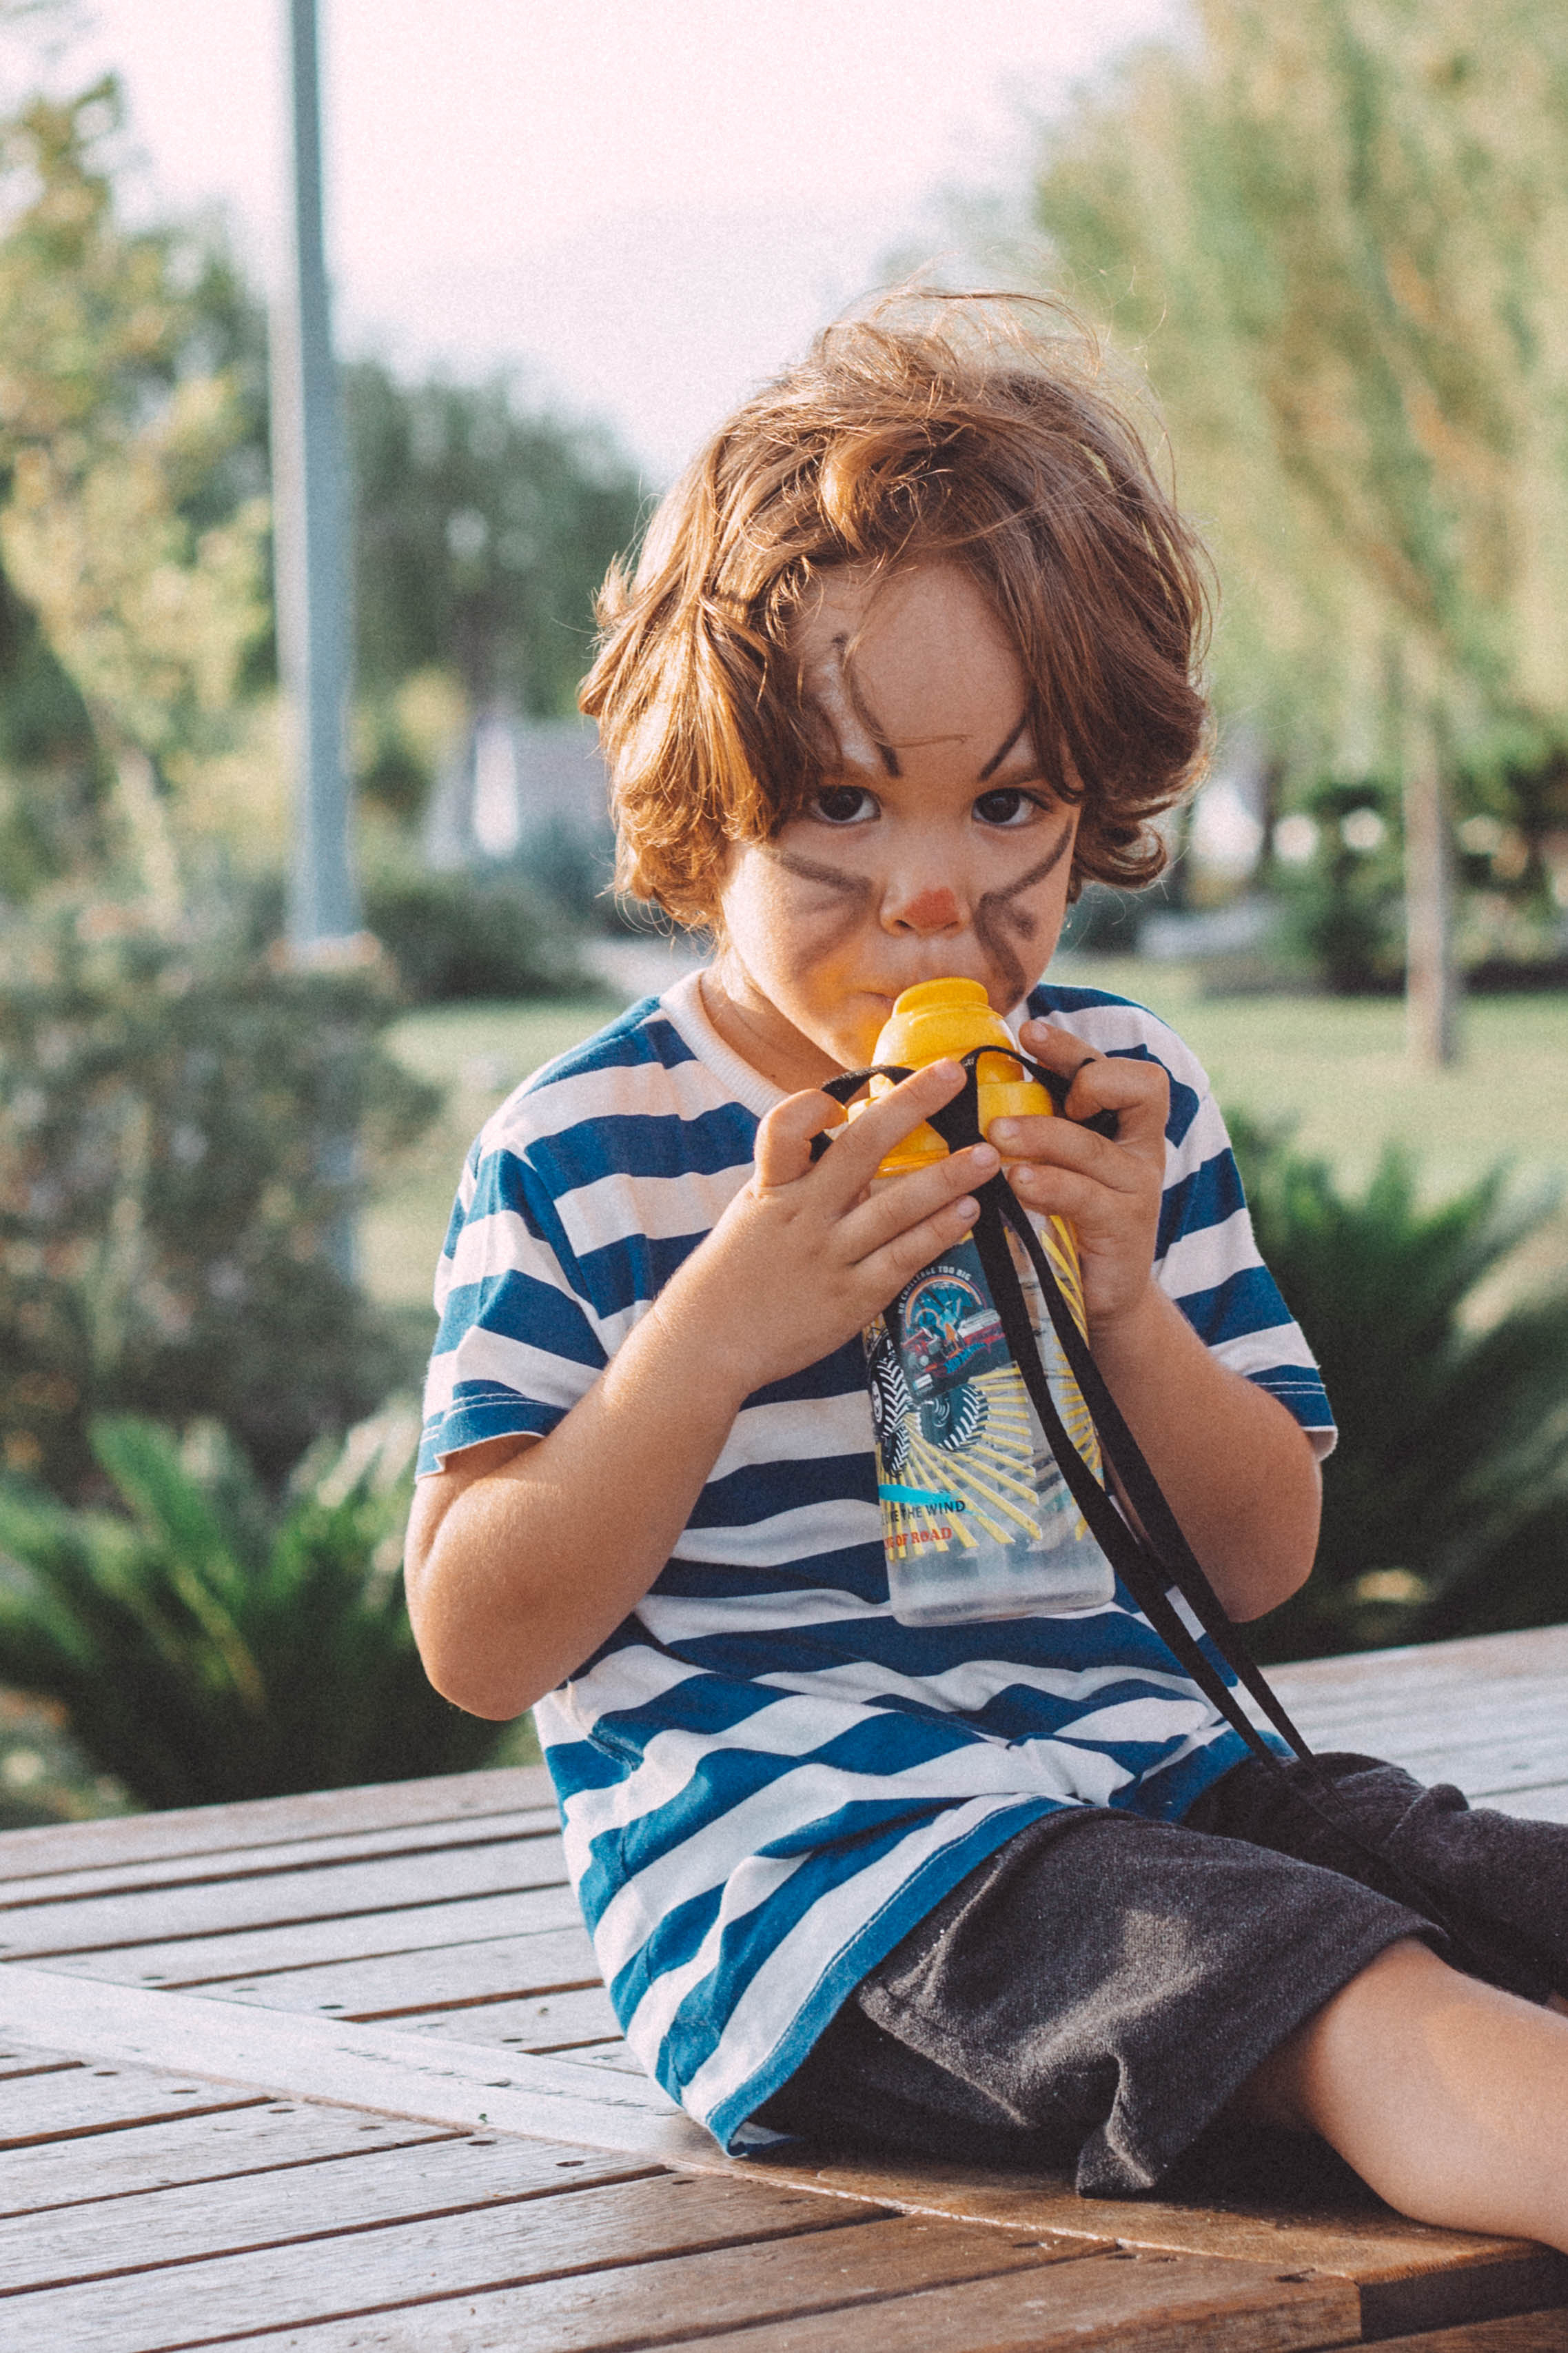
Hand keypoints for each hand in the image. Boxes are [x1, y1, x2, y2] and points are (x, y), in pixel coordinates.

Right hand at [653, 1059, 999, 1401]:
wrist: (709, 1343)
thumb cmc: (736, 1271)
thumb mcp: (754, 1211)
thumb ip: (800, 1178)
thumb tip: (855, 1141)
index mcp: (771, 1189)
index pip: (784, 1128)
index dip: (812, 1106)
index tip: (841, 1099)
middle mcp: (803, 1216)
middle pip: (859, 1149)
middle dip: (909, 1105)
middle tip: (952, 1075)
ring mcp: (829, 1256)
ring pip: (894, 1207)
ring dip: (946, 1177)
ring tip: (987, 1155)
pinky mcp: (852, 1298)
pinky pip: (902, 1258)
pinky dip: (937, 1233)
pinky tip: (969, 1211)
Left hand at [988, 1018, 1169, 1334]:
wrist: (1101, 1296)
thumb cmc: (1068, 1220)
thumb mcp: (1059, 1163)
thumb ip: (1037, 1124)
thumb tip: (964, 1084)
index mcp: (1126, 1126)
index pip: (1123, 1068)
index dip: (1078, 1047)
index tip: (1029, 1034)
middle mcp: (1140, 1150)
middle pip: (1131, 1089)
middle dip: (1073, 1075)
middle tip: (1018, 1084)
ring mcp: (1137, 1189)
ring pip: (1091, 1146)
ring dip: (1041, 1134)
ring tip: (997, 1135)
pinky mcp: (1123, 1228)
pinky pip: (1085, 1196)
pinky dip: (1050, 1184)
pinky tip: (1019, 1183)